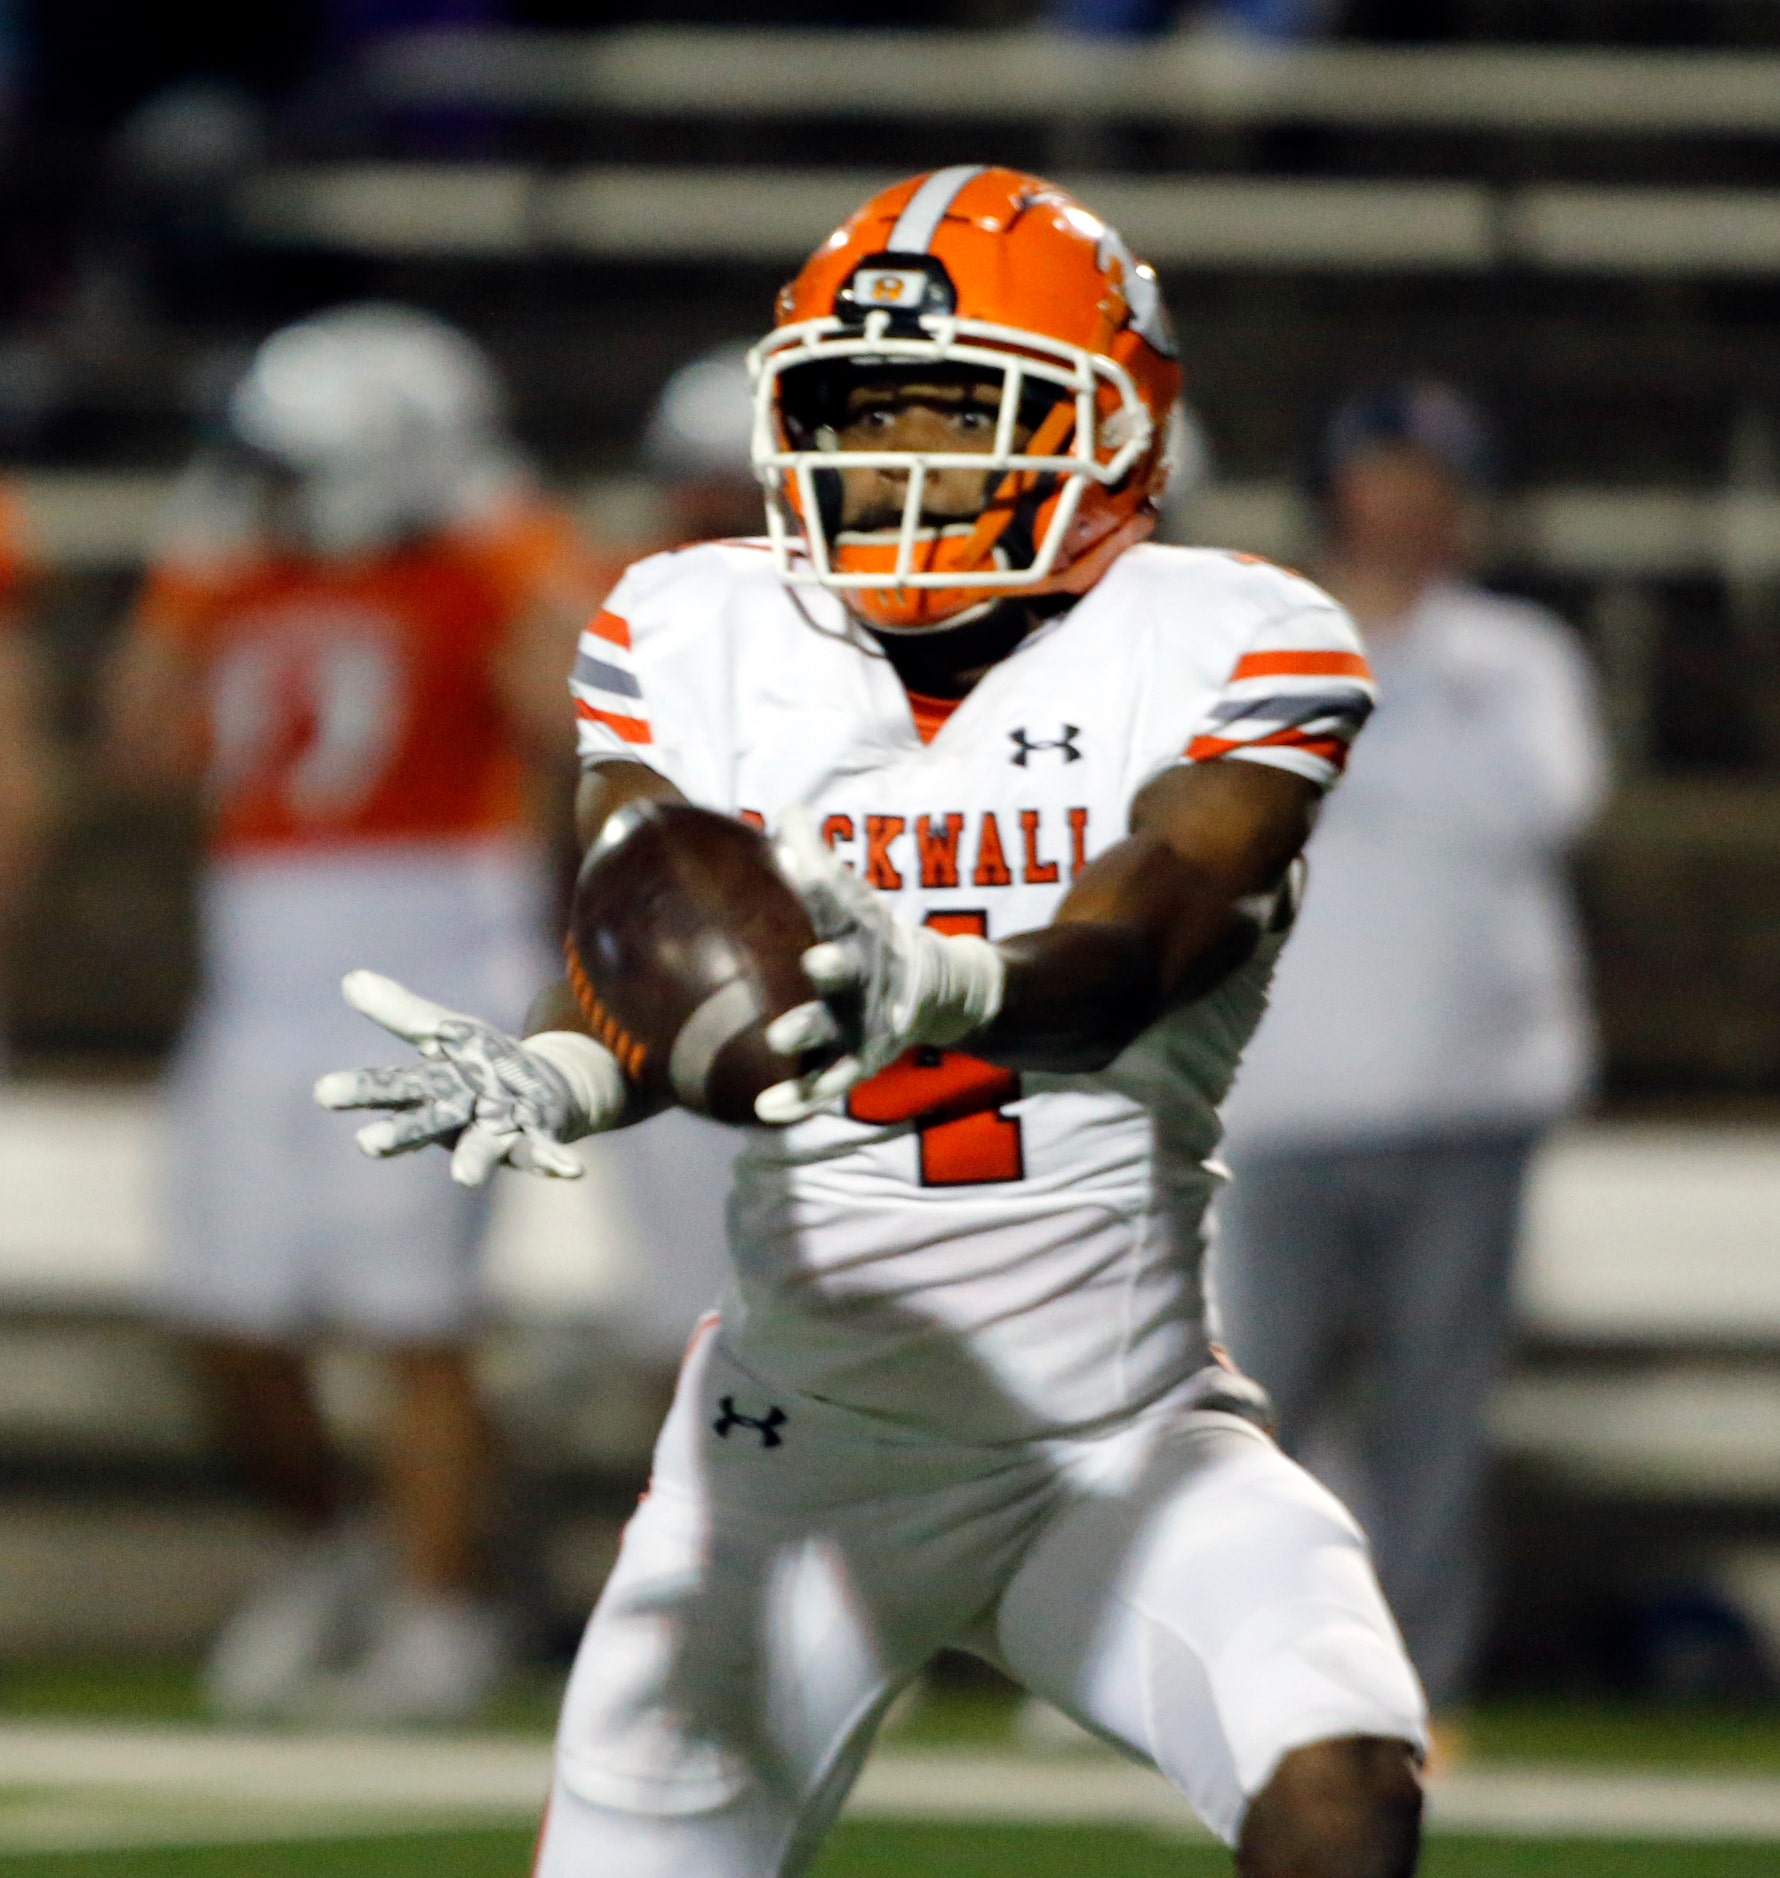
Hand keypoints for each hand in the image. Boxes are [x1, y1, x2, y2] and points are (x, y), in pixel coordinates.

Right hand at [314, 971, 625, 1186]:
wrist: (546, 1091)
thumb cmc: (485, 1065)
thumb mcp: (448, 1032)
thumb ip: (402, 1013)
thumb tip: (351, 979)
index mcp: (434, 1088)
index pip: (391, 1086)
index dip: (359, 1090)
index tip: (323, 1092)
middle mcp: (460, 1117)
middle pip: (427, 1121)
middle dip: (399, 1133)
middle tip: (368, 1144)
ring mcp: (498, 1132)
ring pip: (482, 1147)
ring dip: (472, 1160)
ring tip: (463, 1176)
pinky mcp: (537, 1138)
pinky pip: (544, 1151)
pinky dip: (555, 1161)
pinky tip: (572, 1171)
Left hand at [755, 809, 1004, 1124]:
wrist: (938, 991)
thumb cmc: (876, 937)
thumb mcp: (852, 898)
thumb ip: (815, 860)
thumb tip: (787, 810)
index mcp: (858, 932)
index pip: (834, 898)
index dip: (814, 877)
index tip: (789, 854)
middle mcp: (862, 977)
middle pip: (847, 970)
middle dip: (834, 966)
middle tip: (816, 960)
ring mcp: (863, 1023)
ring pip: (835, 1030)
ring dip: (810, 1033)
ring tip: (779, 1038)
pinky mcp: (859, 1061)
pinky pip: (826, 1084)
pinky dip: (799, 1100)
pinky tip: (763, 1111)